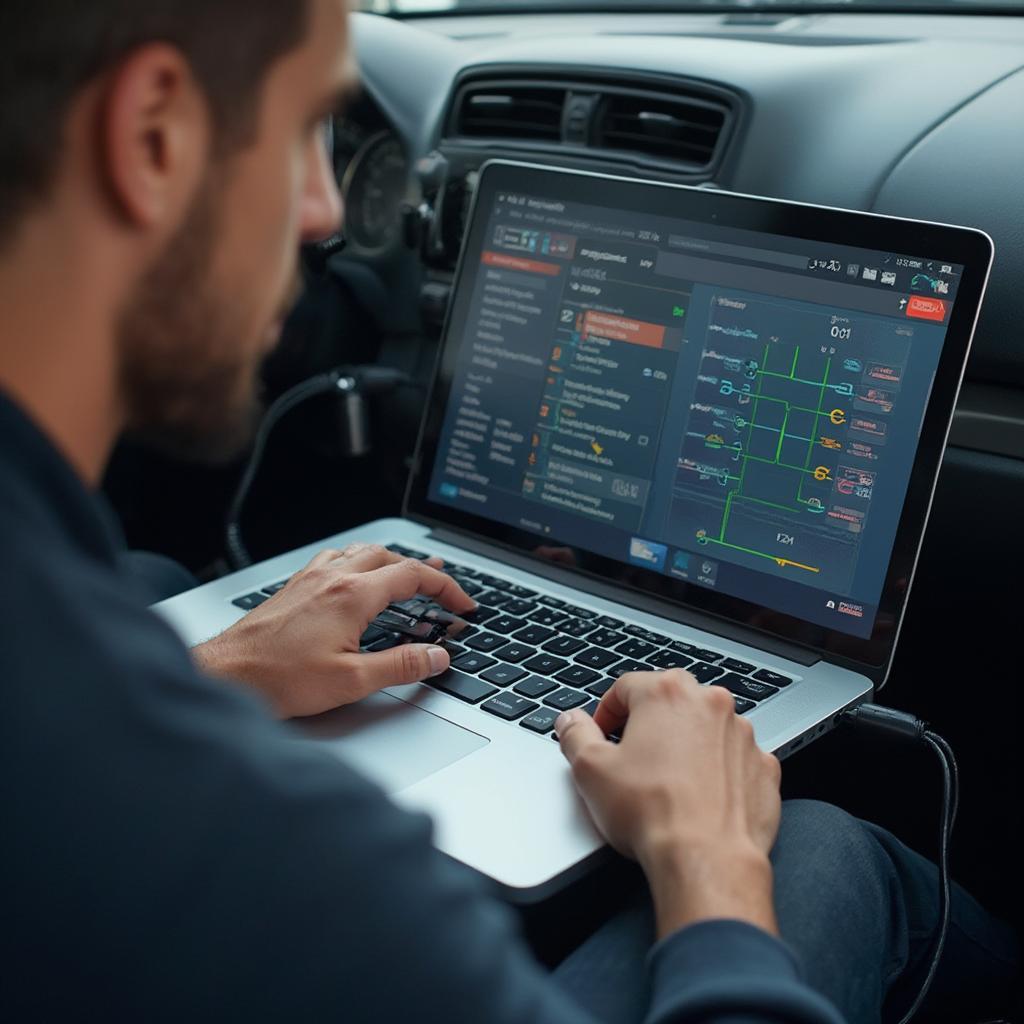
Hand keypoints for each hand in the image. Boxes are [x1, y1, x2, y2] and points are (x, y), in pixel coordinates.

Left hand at [193, 544, 475, 717]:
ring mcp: (310, 580)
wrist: (225, 675)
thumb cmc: (278, 679)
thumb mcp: (352, 680)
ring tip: (405, 575)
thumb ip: (401, 666)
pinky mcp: (293, 589)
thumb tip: (436, 657)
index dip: (446, 587)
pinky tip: (354, 579)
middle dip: (422, 570)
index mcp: (353, 595)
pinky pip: (334, 559)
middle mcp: (332, 578)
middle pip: (390, 556)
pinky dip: (357, 562)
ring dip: (389, 561)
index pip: (413, 576)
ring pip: (360, 552)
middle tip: (441, 589)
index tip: (462, 604)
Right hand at [556, 669, 781, 938]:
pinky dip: (719, 771)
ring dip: (686, 745)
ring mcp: (742, 735)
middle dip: (648, 725)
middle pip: (669, 701)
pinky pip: (735, 758)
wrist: (707, 860)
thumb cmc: (650, 813)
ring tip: (667, 783)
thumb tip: (570, 721)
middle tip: (632, 758)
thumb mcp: (590, 770)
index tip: (601, 736)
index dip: (606, 712)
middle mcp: (710, 703)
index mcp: (666, 693)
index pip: (626, 687)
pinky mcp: (764, 767)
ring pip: (705, 728)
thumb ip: (575, 736)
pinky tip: (701, 797)